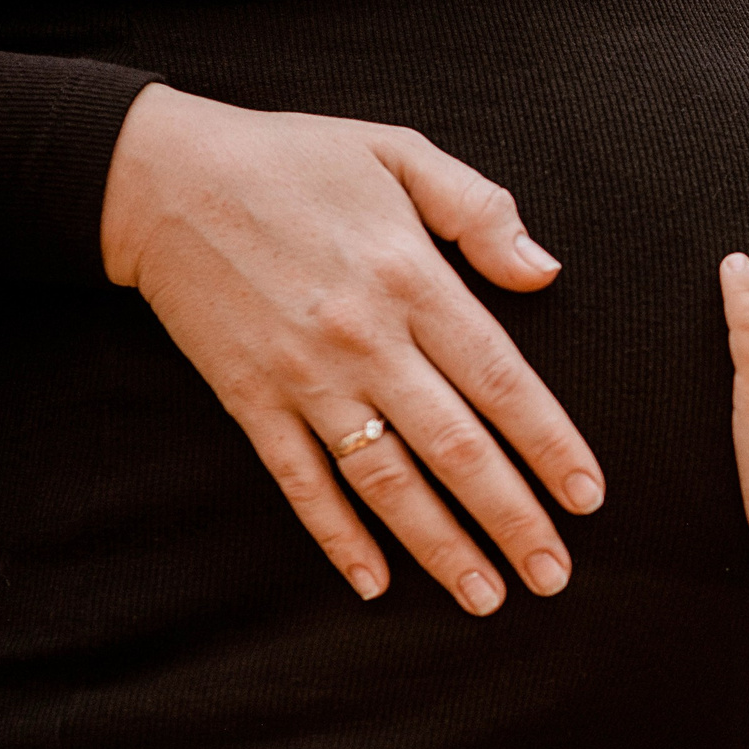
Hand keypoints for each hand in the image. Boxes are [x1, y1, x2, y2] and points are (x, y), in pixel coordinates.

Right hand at [101, 84, 602, 612]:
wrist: (161, 176)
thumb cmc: (293, 159)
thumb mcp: (397, 151)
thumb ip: (479, 209)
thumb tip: (545, 271)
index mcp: (410, 277)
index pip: (500, 379)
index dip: (550, 444)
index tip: (587, 498)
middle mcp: (363, 338)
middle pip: (454, 447)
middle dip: (511, 518)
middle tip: (553, 576)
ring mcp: (303, 377)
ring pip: (385, 480)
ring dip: (439, 546)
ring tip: (485, 596)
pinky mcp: (250, 399)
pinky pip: (299, 482)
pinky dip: (336, 537)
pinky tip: (374, 584)